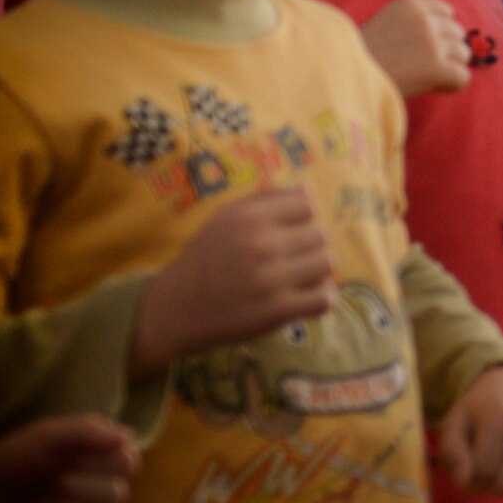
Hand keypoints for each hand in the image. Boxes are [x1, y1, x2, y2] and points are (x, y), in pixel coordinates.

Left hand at [0, 415, 136, 502]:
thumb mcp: (46, 436)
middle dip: (77, 489)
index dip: (100, 462)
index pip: (128, 462)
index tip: (69, 459)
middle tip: (47, 486)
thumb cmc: (8, 463)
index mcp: (98, 461)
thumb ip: (88, 431)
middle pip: (117, 495)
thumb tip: (128, 438)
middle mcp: (97, 492)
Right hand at [131, 188, 333, 374]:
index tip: (288, 233)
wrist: (174, 309)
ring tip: (298, 279)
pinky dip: (319, 299)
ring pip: (328, 263)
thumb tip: (308, 191)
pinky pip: (325, 298)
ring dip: (317, 272)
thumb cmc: (204, 259)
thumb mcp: (225, 217)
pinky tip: (303, 300)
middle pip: (321, 234)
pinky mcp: (278, 311)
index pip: (308, 203)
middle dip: (309, 247)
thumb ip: (265, 200)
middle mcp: (262, 244)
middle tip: (291, 260)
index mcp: (250, 217)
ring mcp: (272, 279)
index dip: (301, 218)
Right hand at [361, 0, 470, 96]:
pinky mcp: (436, 67)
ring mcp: (431, 42)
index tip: (422, 47)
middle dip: (446, 50)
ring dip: (449, 67)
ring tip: (425, 78)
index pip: (446, 11)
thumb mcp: (387, 24)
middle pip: (458, 33)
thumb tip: (456, 36)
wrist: (342, 77)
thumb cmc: (362, 58)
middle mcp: (423, 19)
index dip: (439, 32)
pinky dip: (452, 85)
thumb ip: (415, 23)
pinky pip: (462, 77)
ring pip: (463, 54)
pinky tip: (434, 88)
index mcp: (409, 4)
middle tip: (422, 67)